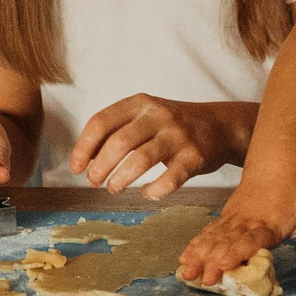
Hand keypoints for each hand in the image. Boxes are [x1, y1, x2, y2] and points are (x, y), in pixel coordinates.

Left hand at [69, 95, 247, 199]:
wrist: (219, 125)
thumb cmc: (172, 126)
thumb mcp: (145, 116)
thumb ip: (117, 131)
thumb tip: (85, 160)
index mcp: (140, 103)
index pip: (101, 122)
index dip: (84, 147)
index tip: (76, 168)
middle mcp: (158, 115)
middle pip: (119, 142)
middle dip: (100, 167)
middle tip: (94, 182)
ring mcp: (178, 135)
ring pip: (141, 160)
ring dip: (120, 180)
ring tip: (113, 188)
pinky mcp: (195, 156)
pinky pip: (169, 179)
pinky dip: (154, 191)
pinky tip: (147, 193)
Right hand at [177, 172, 295, 286]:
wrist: (275, 167)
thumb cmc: (294, 194)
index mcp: (267, 224)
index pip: (249, 241)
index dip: (236, 253)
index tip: (224, 266)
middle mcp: (245, 223)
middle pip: (226, 243)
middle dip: (212, 262)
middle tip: (201, 280)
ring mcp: (232, 220)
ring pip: (212, 239)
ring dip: (198, 256)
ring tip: (186, 273)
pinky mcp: (225, 219)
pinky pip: (207, 233)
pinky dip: (195, 245)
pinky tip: (184, 258)